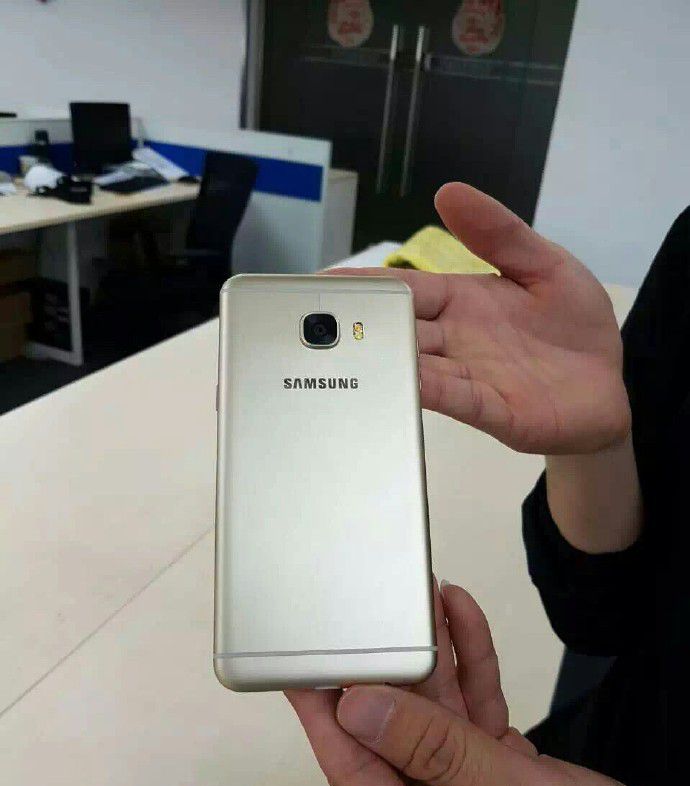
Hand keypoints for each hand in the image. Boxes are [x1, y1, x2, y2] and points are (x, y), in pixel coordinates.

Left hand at [287, 583, 689, 785]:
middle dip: (386, 671)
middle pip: (393, 738)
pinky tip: (462, 625)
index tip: (297, 664)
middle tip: (366, 611)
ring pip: (437, 719)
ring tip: (418, 601)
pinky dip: (474, 671)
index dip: (322, 716)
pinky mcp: (506, 780)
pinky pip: (477, 717)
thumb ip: (441, 754)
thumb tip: (362, 708)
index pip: (354, 776)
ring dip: (432, 659)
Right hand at [333, 183, 630, 453]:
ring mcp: (469, 376)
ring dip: (383, 361)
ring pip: (416, 366)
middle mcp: (454, 340)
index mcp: (460, 300)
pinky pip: (455, 397)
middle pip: (398, 330)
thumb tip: (448, 191)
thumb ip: (500, 233)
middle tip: (311, 324)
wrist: (609, 386)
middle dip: (357, 327)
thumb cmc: (574, 326)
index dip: (362, 285)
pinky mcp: (492, 410)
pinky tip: (406, 382)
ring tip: (345, 355)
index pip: (402, 290)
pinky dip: (429, 390)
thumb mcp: (544, 264)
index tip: (319, 282)